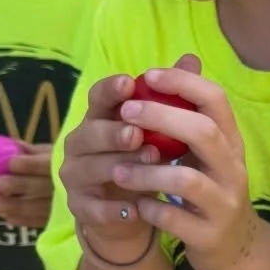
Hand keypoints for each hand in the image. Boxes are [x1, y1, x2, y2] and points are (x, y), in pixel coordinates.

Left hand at [0, 144, 53, 231]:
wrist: (77, 184)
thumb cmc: (58, 164)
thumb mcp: (50, 153)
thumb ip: (31, 151)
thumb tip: (11, 146)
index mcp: (60, 165)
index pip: (45, 165)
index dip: (28, 164)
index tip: (11, 163)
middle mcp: (61, 186)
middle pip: (38, 187)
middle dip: (16, 186)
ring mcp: (58, 206)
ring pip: (36, 207)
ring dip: (14, 206)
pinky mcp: (53, 219)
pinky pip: (36, 221)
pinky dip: (20, 219)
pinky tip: (8, 215)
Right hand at [59, 68, 174, 259]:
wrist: (132, 211)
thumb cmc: (143, 160)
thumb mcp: (159, 130)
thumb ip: (171, 97)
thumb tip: (192, 59)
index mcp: (100, 118)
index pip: (98, 97)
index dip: (111, 90)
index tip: (129, 83)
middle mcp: (81, 143)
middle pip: (90, 132)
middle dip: (114, 133)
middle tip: (137, 134)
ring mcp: (77, 175)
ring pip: (90, 168)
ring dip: (117, 167)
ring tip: (143, 170)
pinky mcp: (81, 207)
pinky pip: (93, 207)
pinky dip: (114, 209)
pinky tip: (135, 210)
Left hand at [110, 62, 258, 269]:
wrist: (235, 248)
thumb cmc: (211, 190)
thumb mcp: (209, 152)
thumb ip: (192, 113)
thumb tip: (184, 60)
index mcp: (231, 142)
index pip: (215, 99)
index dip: (182, 82)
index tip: (147, 75)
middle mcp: (233, 169)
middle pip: (203, 131)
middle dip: (160, 117)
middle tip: (125, 114)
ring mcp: (224, 204)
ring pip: (186, 179)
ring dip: (145, 172)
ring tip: (117, 172)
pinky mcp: (209, 235)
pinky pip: (175, 219)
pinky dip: (150, 209)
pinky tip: (136, 205)